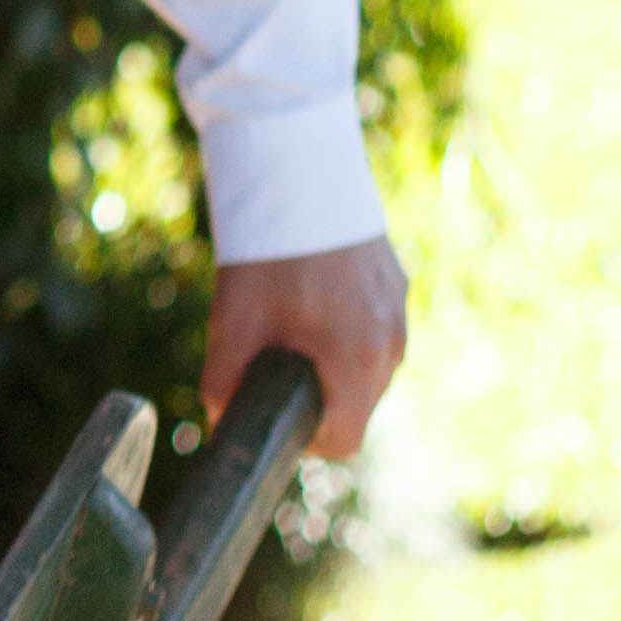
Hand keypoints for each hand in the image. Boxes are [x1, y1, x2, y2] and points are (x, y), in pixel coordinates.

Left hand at [207, 235, 407, 456]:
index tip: (276, 415)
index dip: (305, 442)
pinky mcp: (396, 288)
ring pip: (367, 371)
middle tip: (273, 365)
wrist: (300, 177)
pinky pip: (373, 333)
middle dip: (316, 399)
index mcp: (356, 362)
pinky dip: (344, 333)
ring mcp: (399, 315)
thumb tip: (221, 422)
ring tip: (291, 326)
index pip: (343, 442)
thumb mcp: (232, 324)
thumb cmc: (266, 253)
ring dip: (331, 365)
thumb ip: (224, 385)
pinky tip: (311, 302)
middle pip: (357, 407)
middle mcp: (390, 345)